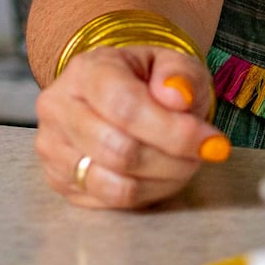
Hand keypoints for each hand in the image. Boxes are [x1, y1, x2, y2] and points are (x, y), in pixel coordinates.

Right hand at [34, 44, 228, 209]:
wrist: (120, 94)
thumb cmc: (149, 79)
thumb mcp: (174, 63)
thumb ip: (181, 74)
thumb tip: (178, 97)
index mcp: (87, 71)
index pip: (125, 107)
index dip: (173, 131)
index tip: (211, 141)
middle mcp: (59, 108)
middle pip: (119, 151)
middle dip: (173, 158)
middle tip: (204, 152)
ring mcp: (52, 147)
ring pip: (114, 183)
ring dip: (163, 179)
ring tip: (185, 162)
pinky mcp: (58, 179)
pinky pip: (109, 201)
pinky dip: (148, 193)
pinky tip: (163, 174)